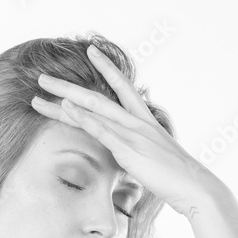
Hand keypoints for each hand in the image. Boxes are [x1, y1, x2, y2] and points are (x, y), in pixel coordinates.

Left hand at [32, 45, 223, 219]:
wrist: (195, 187)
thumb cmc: (176, 178)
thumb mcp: (154, 158)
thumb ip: (139, 150)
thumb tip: (129, 153)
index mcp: (144, 120)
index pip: (122, 87)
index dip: (106, 68)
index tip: (91, 50)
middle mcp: (136, 121)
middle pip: (96, 96)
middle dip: (67, 86)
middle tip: (42, 77)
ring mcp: (132, 133)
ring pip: (93, 108)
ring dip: (64, 97)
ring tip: (41, 89)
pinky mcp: (129, 150)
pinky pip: (102, 130)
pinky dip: (83, 117)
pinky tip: (66, 108)